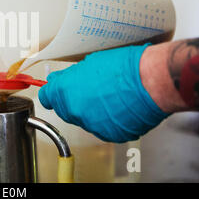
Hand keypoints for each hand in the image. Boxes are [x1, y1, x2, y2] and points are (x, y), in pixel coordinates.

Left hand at [38, 44, 168, 142]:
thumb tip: (62, 81)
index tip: (56, 92)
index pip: (47, 97)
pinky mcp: (109, 135)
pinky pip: (103, 128)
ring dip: (92, 111)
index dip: (52, 94)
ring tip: (111, 97)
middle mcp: (75, 110)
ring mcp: (92, 125)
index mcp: (66, 91)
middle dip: (73, 101)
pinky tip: (120, 107)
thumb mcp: (89, 63)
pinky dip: (108, 120)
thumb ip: (71, 77)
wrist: (151, 81)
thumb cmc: (124, 67)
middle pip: (65, 110)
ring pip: (84, 120)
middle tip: (91, 90)